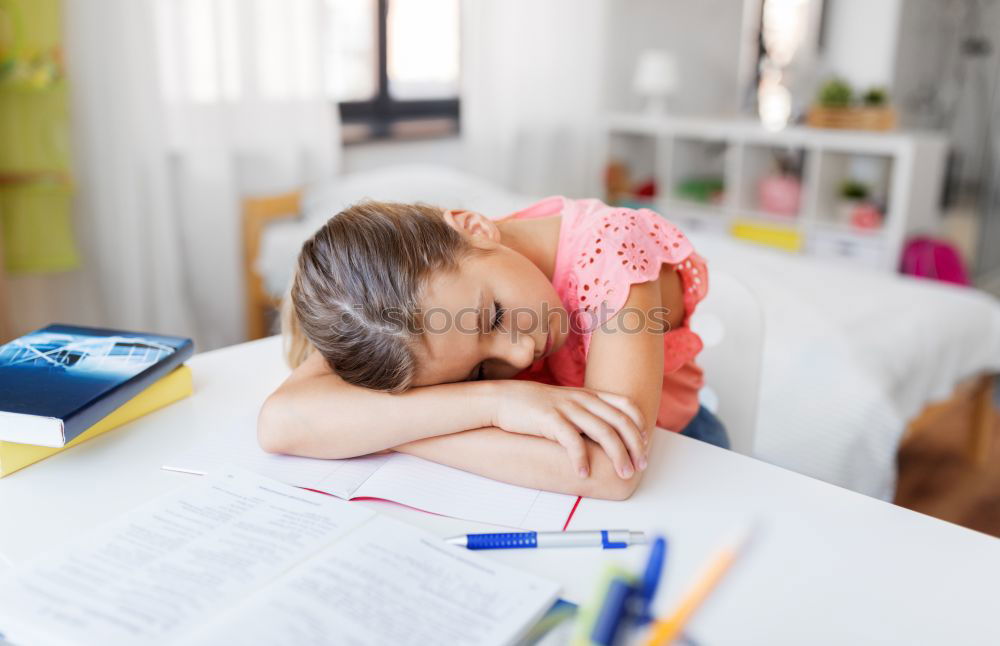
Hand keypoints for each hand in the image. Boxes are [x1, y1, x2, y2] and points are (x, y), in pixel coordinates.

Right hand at [489, 381, 646, 479]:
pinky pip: (572, 441)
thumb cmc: (532, 405)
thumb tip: (603, 433)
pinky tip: (583, 473)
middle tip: (640, 466)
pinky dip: (581, 459)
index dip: (639, 425)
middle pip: (620, 421)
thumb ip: (585, 412)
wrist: (500, 399)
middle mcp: (582, 399)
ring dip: (618, 455)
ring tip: (624, 473)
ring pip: (604, 432)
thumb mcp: (564, 402)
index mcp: (587, 394)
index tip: (644, 444)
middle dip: (635, 446)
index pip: (625, 405)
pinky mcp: (550, 419)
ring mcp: (567, 408)